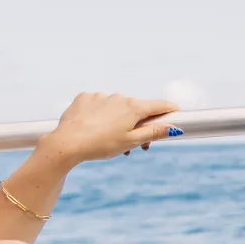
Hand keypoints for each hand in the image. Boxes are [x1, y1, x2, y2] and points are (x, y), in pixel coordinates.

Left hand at [39, 92, 181, 166]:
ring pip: (117, 108)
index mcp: (133, 107)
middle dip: (139, 125)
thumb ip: (153, 133)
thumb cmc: (101, 145)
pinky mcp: (85, 98)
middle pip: (137, 110)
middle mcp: (119, 97)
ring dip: (119, 122)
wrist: (67, 143)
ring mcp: (100, 96)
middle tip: (135, 146)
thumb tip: (173, 127)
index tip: (177, 113)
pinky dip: (101, 115)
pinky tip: (94, 128)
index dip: (170, 110)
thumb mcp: (131, 142)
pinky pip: (99, 105)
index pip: (159, 106)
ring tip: (110, 141)